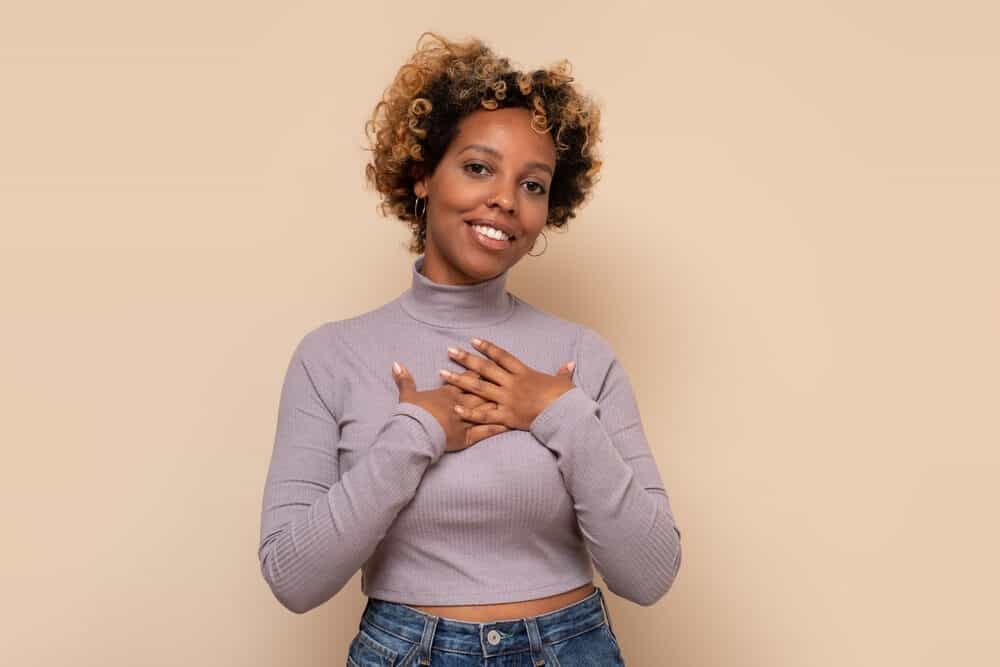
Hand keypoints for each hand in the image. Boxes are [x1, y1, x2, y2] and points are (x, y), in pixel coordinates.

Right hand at [392, 361, 508, 452]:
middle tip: (509, 379)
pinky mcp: (468, 437)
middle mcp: (460, 404)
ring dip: (501, 404)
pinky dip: (499, 428)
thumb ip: (404, 379)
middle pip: (481, 392)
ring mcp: (466, 420)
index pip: (465, 380)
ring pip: (486, 409)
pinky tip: (511, 424)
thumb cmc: (411, 415)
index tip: (487, 365)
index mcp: (447, 394)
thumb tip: (396, 363)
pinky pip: (486, 431)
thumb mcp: (407, 395)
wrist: (414, 434)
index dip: (476, 373)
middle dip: (495, 386)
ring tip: (516, 399)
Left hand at [439, 338, 575, 431]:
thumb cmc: (566, 399)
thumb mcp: (564, 383)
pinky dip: (469, 412)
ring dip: (459, 380)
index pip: (502, 356)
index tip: (473, 340)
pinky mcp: (507, 417)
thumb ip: (563, 373)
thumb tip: (570, 365)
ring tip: (442, 373)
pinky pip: (484, 415)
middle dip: (466, 359)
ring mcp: (508, 400)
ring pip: (479, 388)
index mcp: (524, 373)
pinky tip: (455, 407)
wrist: (566, 415)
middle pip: (485, 368)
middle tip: (450, 351)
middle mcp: (512, 384)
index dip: (487, 347)